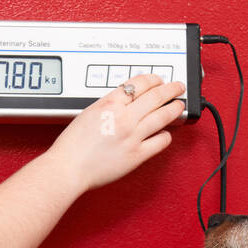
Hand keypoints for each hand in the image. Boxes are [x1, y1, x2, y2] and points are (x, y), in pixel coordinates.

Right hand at [46, 74, 185, 193]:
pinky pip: (160, 142)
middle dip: (171, 89)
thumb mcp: (88, 113)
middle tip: (177, 87)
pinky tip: (165, 133)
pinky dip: (166, 135)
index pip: (139, 83)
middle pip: (155, 96)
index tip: (158, 80)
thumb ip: (108, 106)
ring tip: (179, 105)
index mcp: (110, 104)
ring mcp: (132, 136)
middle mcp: (123, 117)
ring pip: (162, 116)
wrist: (68, 167)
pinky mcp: (136, 155)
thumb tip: (123, 102)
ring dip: (174, 108)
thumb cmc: (72, 145)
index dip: (153, 79)